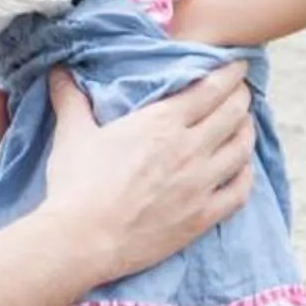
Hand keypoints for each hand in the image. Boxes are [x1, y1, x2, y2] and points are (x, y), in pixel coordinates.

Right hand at [41, 63, 254, 277]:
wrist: (83, 240)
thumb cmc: (77, 185)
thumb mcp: (73, 133)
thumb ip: (71, 98)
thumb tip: (58, 70)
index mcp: (163, 122)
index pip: (210, 88)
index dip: (230, 73)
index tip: (237, 65)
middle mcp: (190, 148)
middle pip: (233, 113)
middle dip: (242, 97)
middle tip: (242, 91)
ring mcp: (200, 184)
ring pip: (242, 148)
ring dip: (248, 131)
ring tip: (246, 123)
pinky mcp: (202, 217)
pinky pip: (240, 191)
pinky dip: (246, 174)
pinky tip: (243, 168)